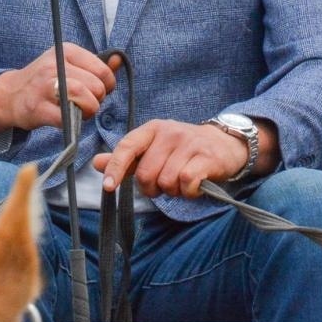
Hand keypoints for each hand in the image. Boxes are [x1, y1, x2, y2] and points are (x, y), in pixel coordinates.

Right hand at [0, 45, 120, 133]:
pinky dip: (73, 123)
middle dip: (98, 100)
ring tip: (81, 112)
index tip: (98, 92)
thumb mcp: (70, 64)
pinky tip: (67, 119)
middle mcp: (55, 64)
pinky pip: (66, 118)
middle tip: (88, 104)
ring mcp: (44, 85)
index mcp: (66, 51)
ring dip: (89, 110)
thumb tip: (118, 61)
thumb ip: (96, 64)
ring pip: (83, 97)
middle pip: (95, 86)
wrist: (11, 95)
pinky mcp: (38, 107)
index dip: (107, 86)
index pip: (102, 70)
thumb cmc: (46, 80)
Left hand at [93, 119, 248, 198]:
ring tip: (182, 183)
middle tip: (165, 184)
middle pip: (146, 173)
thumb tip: (96, 163)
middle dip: (152, 188)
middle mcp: (169, 132)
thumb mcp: (154, 148)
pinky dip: (188, 192)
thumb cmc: (183, 150)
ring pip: (166, 182)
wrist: (225, 144)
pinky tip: (194, 186)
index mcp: (152, 129)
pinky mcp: (206, 157)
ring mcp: (188, 143)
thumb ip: (127, 158)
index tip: (108, 187)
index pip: (127, 146)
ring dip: (173, 191)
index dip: (115, 168)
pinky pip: (186, 183)